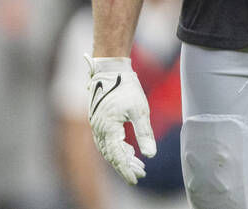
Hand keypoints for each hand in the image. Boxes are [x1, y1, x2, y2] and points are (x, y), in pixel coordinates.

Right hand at [86, 55, 155, 184]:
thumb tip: (151, 155)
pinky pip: (105, 141)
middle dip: (126, 166)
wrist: (110, 68)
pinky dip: (116, 149)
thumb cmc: (126, 86)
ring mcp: (96, 125)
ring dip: (121, 158)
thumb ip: (145, 133)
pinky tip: (129, 150)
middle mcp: (99, 129)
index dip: (126, 170)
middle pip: (111, 155)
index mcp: (108, 128)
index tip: (136, 179)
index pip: (117, 156)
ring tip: (138, 165)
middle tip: (141, 174)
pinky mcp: (98, 120)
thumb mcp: (140, 110)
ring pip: (108, 149)